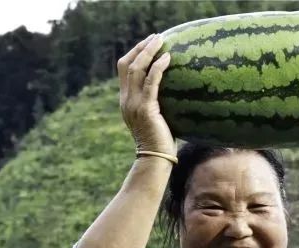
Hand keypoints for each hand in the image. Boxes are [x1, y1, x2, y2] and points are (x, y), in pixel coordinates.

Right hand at [118, 34, 174, 155]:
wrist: (155, 159)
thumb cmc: (160, 142)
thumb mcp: (156, 120)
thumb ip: (157, 106)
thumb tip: (174, 95)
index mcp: (126, 101)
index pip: (124, 70)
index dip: (135, 54)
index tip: (148, 45)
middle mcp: (126, 100)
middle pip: (127, 65)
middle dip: (141, 48)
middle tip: (156, 37)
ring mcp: (134, 104)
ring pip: (136, 69)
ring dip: (149, 52)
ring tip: (161, 41)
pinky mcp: (146, 109)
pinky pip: (150, 82)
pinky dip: (158, 68)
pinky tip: (168, 59)